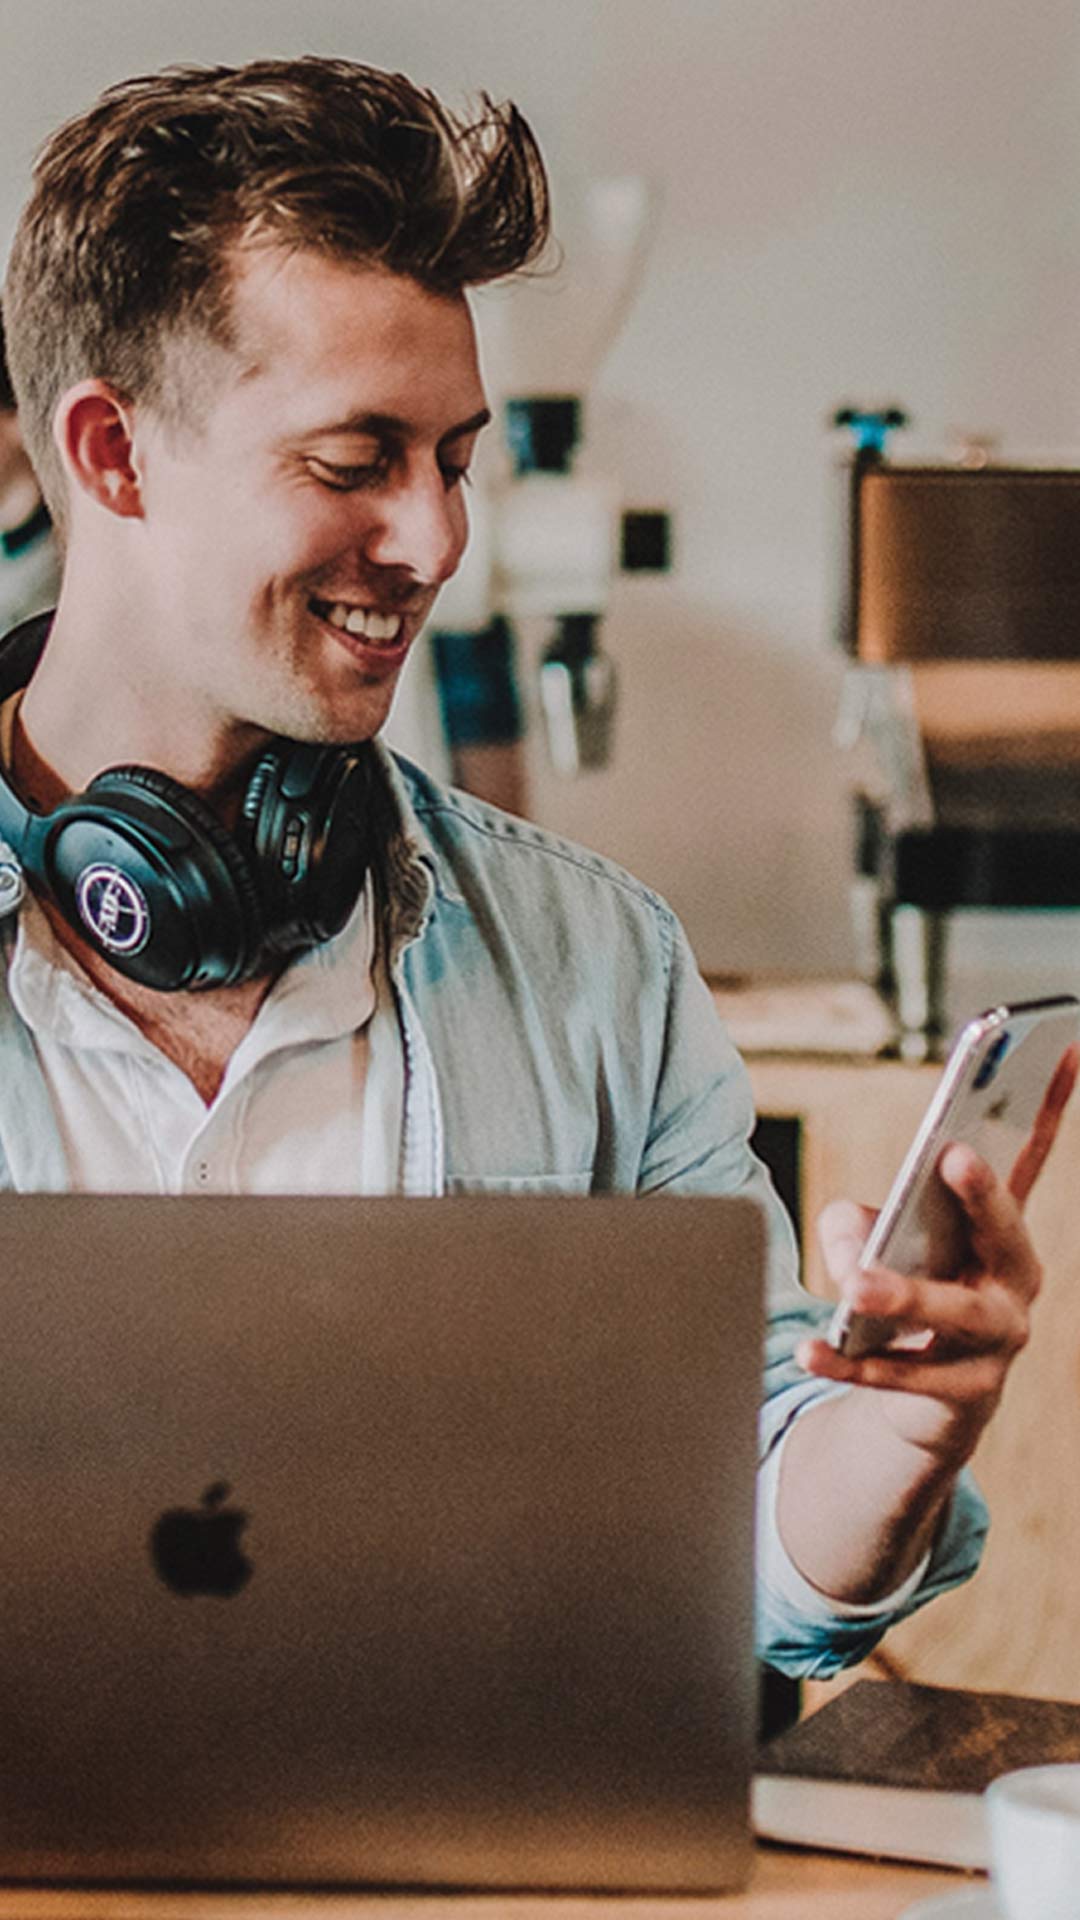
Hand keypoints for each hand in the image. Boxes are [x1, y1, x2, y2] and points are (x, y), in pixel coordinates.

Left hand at [797, 1044, 1078, 1469]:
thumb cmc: (909, 1294)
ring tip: (856, 1284)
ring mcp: (997, 1342)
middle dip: (983, 1193)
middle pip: (1004, 1232)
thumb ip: (857, 1224)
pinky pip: (901, 1374)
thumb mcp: (879, 1243)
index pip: (1030, 1154)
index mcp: (1001, 1228)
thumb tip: (856, 1245)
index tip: (1060, 1046)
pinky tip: (809, 1349)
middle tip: (953, 1155)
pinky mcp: (962, 1393)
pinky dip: (851, 1360)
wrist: (930, 1404)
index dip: (1049, 1101)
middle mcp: (1014, 1279)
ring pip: (952, 1313)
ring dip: (905, 1295)